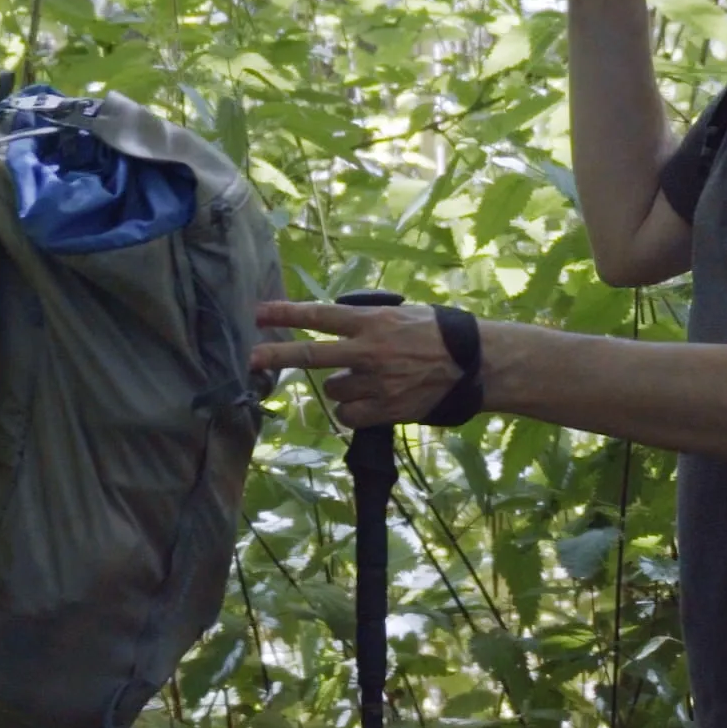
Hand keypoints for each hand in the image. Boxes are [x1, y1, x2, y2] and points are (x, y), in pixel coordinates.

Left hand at [252, 299, 473, 427]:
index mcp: (373, 321)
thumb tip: (341, 330)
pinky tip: (369, 403)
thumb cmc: (443, 333)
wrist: (477, 365)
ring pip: (334, 390)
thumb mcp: (404, 315)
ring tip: (366, 380)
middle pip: (311, 354)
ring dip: (341, 387)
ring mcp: (376, 383)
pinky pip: (349, 416)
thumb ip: (369, 323)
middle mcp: (369, 351)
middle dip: (275, 355)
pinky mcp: (386, 410)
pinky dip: (353, 411)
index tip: (258, 311)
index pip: (320, 316)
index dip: (286, 314)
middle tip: (250, 359)